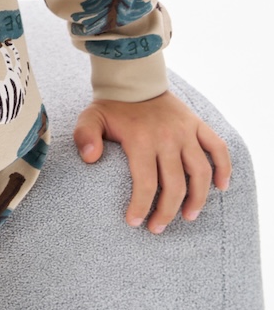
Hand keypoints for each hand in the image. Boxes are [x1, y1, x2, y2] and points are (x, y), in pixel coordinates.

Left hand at [73, 91, 230, 233]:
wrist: (134, 81)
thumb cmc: (112, 107)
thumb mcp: (91, 118)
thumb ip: (85, 136)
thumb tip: (90, 158)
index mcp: (141, 139)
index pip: (146, 182)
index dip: (142, 206)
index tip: (134, 222)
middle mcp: (167, 137)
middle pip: (174, 185)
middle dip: (167, 212)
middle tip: (157, 228)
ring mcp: (185, 131)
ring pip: (200, 172)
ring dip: (198, 198)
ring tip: (188, 217)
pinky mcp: (197, 125)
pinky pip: (218, 148)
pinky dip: (224, 167)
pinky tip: (221, 187)